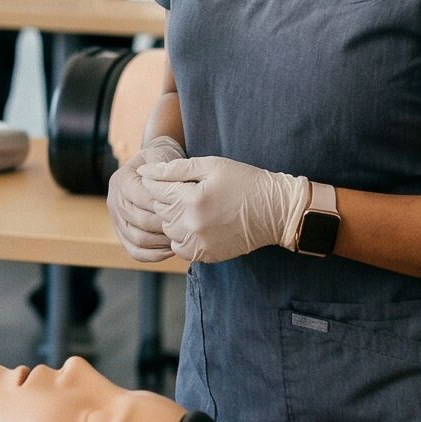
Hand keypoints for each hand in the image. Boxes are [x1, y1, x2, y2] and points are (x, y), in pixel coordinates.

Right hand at [107, 135, 181, 262]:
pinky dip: (154, 255)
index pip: (143, 199)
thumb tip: (164, 187)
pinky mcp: (122, 234)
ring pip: (137, 239)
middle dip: (166, 225)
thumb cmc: (163, 161)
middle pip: (140, 221)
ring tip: (182, 238)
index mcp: (121, 180)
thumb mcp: (164, 156)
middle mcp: (114, 199)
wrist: (154, 166)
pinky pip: (135, 251)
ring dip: (161, 242)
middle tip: (189, 227)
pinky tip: (171, 249)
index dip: (166, 205)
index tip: (188, 208)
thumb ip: (164, 168)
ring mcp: (116, 219)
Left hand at [140, 150, 310, 264]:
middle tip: (184, 190)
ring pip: (168, 230)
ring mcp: (199, 244)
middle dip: (167, 198)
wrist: (276, 211)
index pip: (156, 190)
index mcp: (192, 199)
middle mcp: (192, 225)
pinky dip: (182, 236)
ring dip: (174, 218)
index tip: (164, 177)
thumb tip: (144, 171)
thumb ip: (174, 168)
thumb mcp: (211, 166)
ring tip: (191, 206)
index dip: (157, 181)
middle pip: (160, 210)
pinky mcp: (207, 256)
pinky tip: (197, 224)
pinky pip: (180, 247)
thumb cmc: (245, 181)